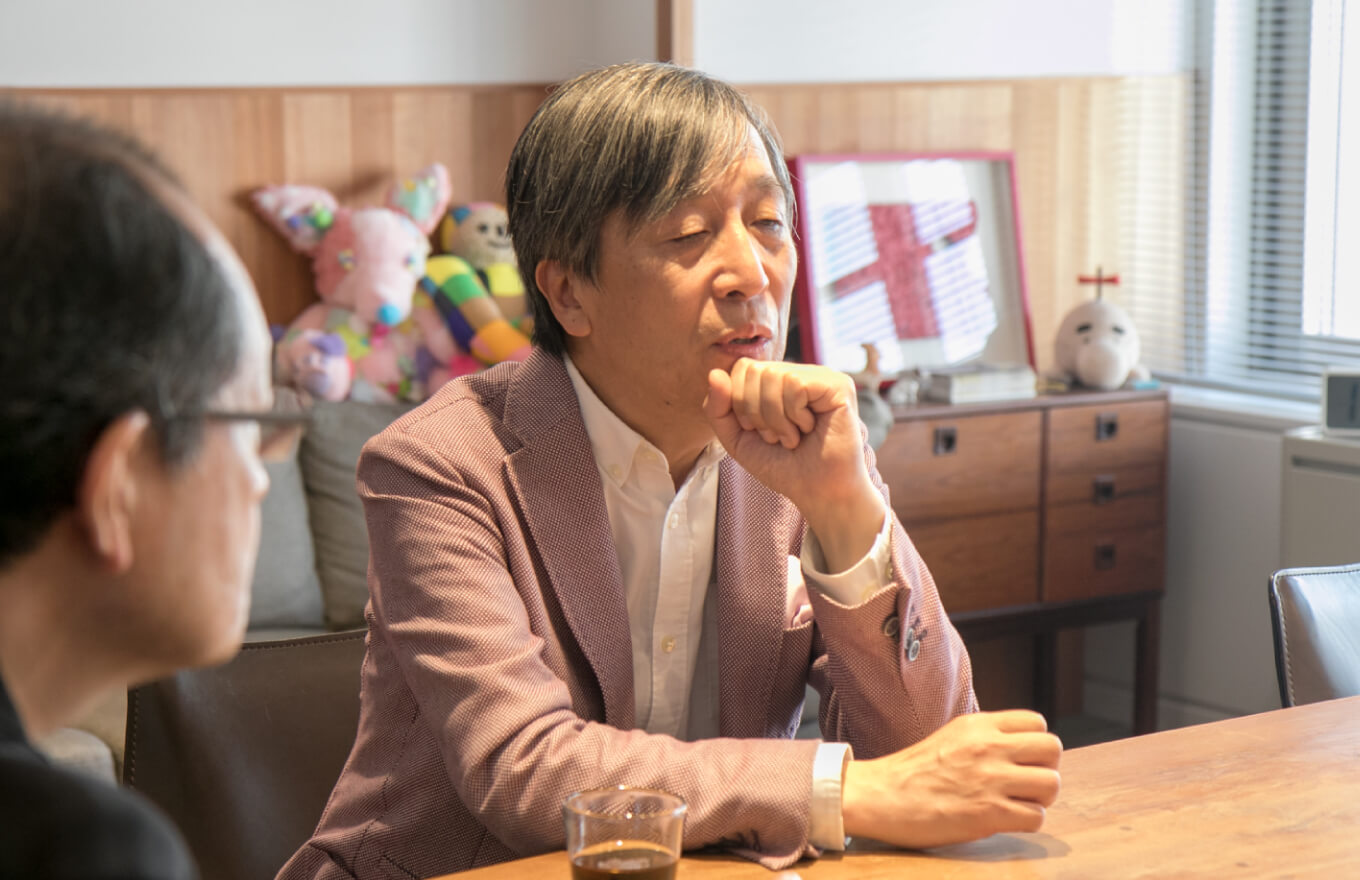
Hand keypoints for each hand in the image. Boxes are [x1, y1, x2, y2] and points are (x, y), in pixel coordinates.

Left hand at [703, 359, 884, 568]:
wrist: (817, 493)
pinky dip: (794, 415)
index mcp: (778, 381)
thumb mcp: (737, 439)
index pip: (741, 367)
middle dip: (755, 412)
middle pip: (753, 369)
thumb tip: (714, 373)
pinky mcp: (837, 384)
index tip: (758, 431)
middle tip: (777, 437)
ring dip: (776, 419)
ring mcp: (820, 376)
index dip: (739, 403)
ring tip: (793, 437)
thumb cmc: (782, 466)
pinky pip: (794, 384)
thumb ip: (718, 408)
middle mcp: (799, 372)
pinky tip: (808, 430)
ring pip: (773, 375)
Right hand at [841, 710, 1062, 848]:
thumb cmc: (913, 771)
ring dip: (1040, 799)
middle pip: (1052, 748)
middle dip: (1045, 769)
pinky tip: (1005, 820)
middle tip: (1026, 783)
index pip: (1037, 722)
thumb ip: (985, 738)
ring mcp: (990, 779)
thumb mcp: (952, 737)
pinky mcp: (989, 813)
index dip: (1035, 744)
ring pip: (1051, 784)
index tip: (1021, 760)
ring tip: (1018, 803)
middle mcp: (988, 747)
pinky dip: (1026, 822)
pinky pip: (1037, 817)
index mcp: (979, 725)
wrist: (880, 796)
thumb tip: (1020, 751)